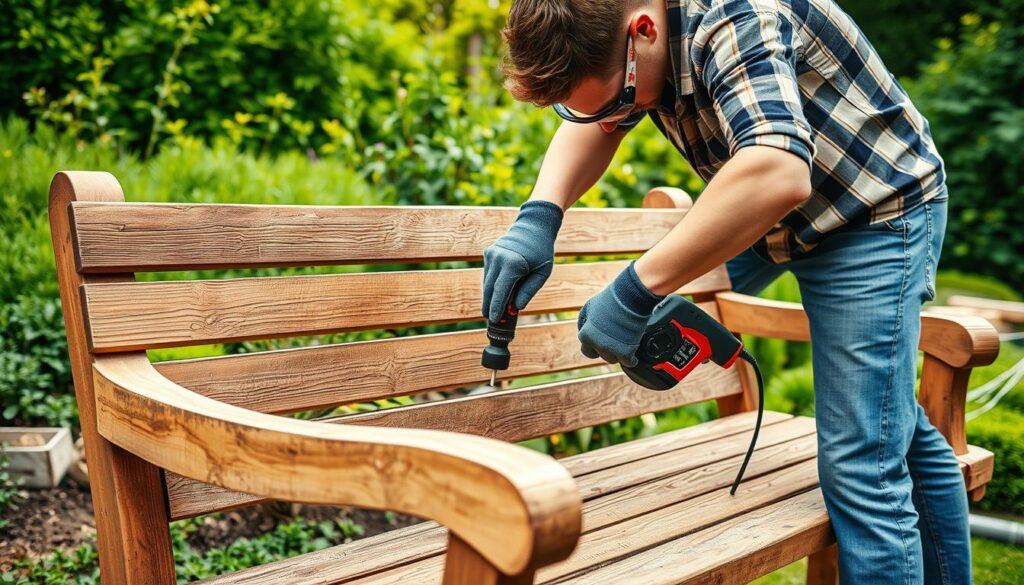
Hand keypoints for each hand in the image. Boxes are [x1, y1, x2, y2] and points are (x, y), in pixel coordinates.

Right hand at [481, 199, 563, 321]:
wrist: (533, 226)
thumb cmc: (541, 251)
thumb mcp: (542, 273)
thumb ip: (528, 291)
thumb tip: (515, 308)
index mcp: (513, 263)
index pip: (501, 291)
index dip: (496, 307)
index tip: (493, 320)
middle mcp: (498, 258)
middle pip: (490, 288)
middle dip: (489, 305)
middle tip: (491, 320)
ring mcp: (491, 254)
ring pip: (487, 282)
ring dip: (489, 297)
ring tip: (492, 311)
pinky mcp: (489, 253)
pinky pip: (488, 274)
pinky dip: (491, 285)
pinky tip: (495, 295)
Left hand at [578, 260, 664, 366]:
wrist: (629, 297)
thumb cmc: (610, 299)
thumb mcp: (590, 307)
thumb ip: (586, 322)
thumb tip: (585, 329)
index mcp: (585, 335)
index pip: (587, 351)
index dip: (595, 348)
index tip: (603, 342)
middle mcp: (596, 344)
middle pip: (602, 355)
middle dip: (609, 349)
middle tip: (617, 340)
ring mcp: (611, 349)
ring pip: (614, 359)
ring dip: (619, 353)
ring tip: (625, 342)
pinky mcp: (626, 352)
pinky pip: (629, 363)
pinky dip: (632, 359)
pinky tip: (633, 353)